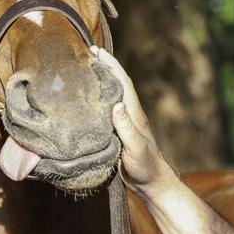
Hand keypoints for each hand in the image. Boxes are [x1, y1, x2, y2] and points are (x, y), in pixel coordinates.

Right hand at [91, 46, 176, 191]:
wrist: (151, 182)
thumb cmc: (145, 166)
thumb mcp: (136, 147)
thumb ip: (127, 127)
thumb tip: (116, 104)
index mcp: (133, 113)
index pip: (122, 82)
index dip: (111, 65)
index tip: (97, 51)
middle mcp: (128, 113)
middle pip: (116, 83)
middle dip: (103, 66)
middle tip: (86, 53)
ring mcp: (123, 122)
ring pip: (110, 95)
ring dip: (99, 80)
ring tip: (82, 69)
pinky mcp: (117, 132)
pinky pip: (105, 109)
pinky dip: (96, 99)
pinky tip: (85, 100)